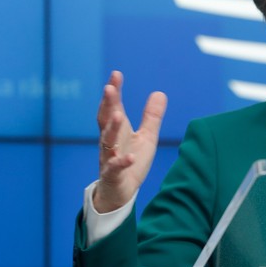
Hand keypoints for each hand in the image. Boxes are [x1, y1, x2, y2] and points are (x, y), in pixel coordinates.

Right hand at [93, 71, 166, 212]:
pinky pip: (115, 168)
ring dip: (111, 128)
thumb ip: (151, 117)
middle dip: (107, 104)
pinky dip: (121, 162)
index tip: (116, 74)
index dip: (114, 91)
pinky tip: (129, 157)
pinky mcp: (113, 175)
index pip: (113, 107)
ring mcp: (109, 158)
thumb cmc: (131, 161)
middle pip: (105, 120)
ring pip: (107, 142)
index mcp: (118, 130)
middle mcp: (110, 142)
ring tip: (117, 115)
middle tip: (109, 87)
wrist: (120, 192)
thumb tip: (160, 93)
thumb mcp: (146, 137)